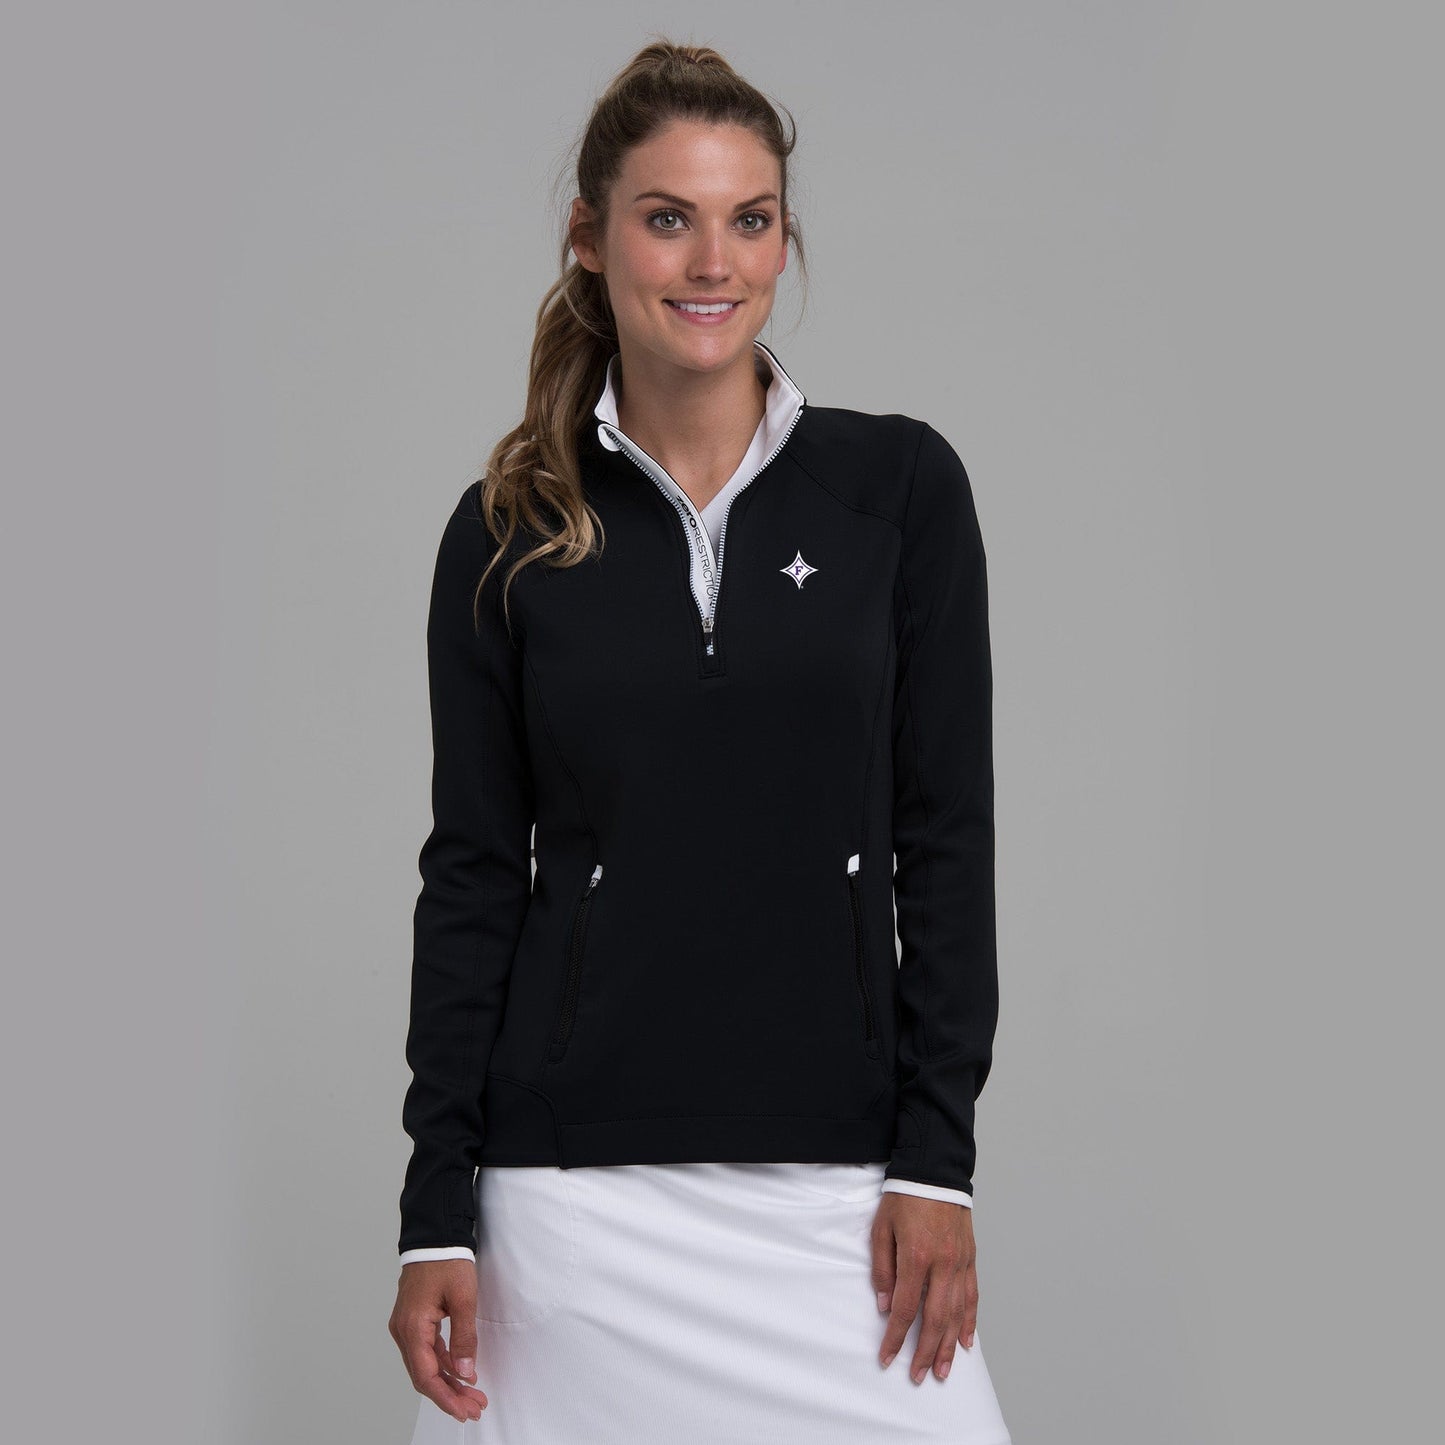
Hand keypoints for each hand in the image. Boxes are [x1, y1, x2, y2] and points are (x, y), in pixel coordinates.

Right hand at [389, 1258, 488, 1422]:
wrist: (435, 1235)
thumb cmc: (447, 1261)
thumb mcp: (463, 1298)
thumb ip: (464, 1338)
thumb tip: (466, 1373)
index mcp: (412, 1327)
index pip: (426, 1375)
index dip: (446, 1397)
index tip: (465, 1410)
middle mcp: (403, 1331)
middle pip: (424, 1375)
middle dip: (449, 1395)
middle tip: (474, 1407)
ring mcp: (406, 1326)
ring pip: (425, 1365)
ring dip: (448, 1381)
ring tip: (472, 1395)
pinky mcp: (413, 1321)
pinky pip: (426, 1350)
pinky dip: (443, 1364)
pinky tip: (461, 1372)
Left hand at [870, 1192, 977, 1383]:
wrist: (934, 1172)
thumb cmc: (904, 1198)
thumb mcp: (881, 1229)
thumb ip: (883, 1269)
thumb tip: (884, 1306)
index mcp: (915, 1257)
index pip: (904, 1309)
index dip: (895, 1338)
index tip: (887, 1358)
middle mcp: (942, 1265)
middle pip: (935, 1320)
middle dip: (926, 1352)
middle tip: (918, 1376)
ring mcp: (960, 1263)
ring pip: (957, 1314)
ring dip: (950, 1346)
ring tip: (944, 1371)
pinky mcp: (970, 1258)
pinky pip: (972, 1296)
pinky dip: (970, 1321)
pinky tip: (967, 1341)